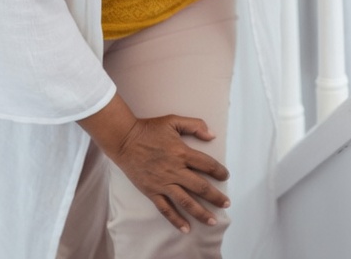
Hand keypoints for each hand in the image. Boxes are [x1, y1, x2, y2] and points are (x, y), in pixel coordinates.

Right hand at [79, 98, 230, 233]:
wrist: (123, 139)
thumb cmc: (149, 129)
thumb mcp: (173, 120)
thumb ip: (195, 126)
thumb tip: (212, 135)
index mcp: (182, 152)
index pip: (207, 165)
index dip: (220, 172)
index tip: (226, 176)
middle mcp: (175, 170)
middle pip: (200, 187)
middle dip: (216, 197)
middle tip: (226, 203)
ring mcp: (163, 183)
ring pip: (186, 202)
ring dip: (201, 212)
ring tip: (212, 221)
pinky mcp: (151, 191)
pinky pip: (165, 209)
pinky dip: (176, 220)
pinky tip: (186, 228)